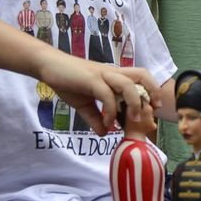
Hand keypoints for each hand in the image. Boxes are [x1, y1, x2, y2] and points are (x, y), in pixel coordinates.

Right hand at [38, 54, 160, 134]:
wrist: (48, 66)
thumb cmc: (68, 82)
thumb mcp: (83, 104)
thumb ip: (95, 118)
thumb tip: (103, 133)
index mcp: (114, 76)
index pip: (140, 77)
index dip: (150, 90)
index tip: (152, 109)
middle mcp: (112, 73)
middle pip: (142, 74)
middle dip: (152, 91)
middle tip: (151, 110)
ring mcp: (102, 75)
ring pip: (128, 84)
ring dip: (134, 104)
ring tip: (131, 121)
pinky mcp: (91, 79)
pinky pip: (107, 94)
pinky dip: (110, 110)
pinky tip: (107, 123)